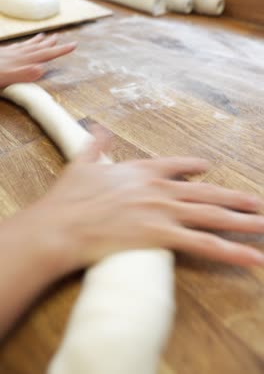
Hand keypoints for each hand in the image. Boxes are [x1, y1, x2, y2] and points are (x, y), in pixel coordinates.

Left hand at [0, 33, 75, 86]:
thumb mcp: (6, 78)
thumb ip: (24, 74)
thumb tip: (41, 68)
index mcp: (23, 61)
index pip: (46, 54)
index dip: (61, 50)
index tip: (74, 44)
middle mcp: (18, 55)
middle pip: (38, 48)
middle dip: (50, 43)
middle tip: (59, 37)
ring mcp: (9, 53)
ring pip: (27, 45)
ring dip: (37, 41)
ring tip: (43, 36)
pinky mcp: (2, 53)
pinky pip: (16, 46)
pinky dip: (22, 44)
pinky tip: (20, 45)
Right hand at [25, 128, 263, 272]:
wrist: (61, 224)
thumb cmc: (69, 197)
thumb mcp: (83, 163)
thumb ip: (96, 144)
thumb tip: (99, 128)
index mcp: (141, 170)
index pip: (175, 166)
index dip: (193, 167)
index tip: (206, 168)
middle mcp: (159, 188)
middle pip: (206, 193)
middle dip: (234, 199)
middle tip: (256, 203)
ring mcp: (163, 210)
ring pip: (213, 216)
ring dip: (242, 222)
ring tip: (263, 225)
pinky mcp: (162, 234)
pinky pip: (204, 244)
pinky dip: (232, 252)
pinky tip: (253, 257)